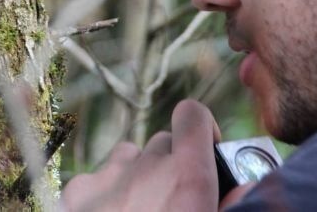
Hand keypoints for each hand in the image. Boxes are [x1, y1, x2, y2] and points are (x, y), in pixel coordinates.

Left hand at [60, 100, 220, 211]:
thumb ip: (231, 203)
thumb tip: (242, 188)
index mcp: (187, 178)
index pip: (193, 114)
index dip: (203, 128)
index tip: (209, 153)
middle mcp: (146, 168)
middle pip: (161, 143)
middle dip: (170, 165)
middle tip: (174, 202)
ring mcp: (105, 177)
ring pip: (128, 156)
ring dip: (137, 176)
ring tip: (141, 209)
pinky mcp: (75, 192)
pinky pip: (95, 178)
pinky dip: (103, 193)